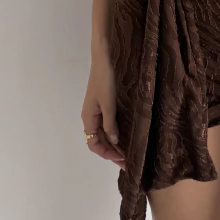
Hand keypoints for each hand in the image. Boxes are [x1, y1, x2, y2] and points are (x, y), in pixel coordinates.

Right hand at [82, 51, 125, 167]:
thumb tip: (114, 141)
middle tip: (130, 162)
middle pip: (100, 140)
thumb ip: (110, 123)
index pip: (93, 144)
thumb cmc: (106, 80)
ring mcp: (99, 110)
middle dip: (113, 152)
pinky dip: (117, 133)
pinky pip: (109, 124)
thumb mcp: (109, 103)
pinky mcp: (106, 104)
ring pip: (105, 133)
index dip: (106, 154)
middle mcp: (92, 116)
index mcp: (89, 117)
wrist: (106, 57)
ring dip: (115, 144)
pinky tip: (128, 136)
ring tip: (130, 153)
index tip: (122, 159)